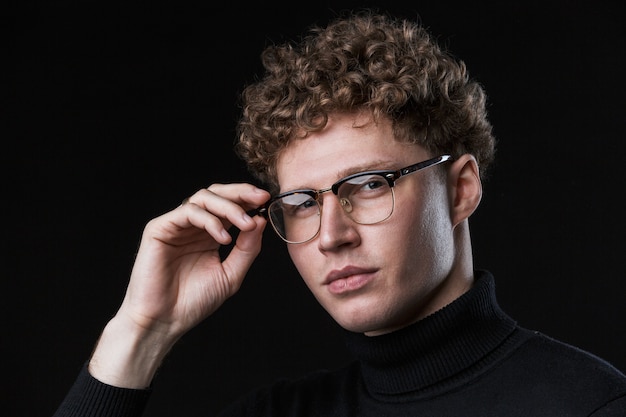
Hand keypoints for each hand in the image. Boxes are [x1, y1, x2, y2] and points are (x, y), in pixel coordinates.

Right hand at [89, 183, 269, 387]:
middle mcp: (192, 226)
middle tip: (260, 198)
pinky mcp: (159, 228)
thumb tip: (260, 221)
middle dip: (241, 193)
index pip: (228, 205)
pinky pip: (187, 212)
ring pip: (203, 198)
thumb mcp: (231, 274)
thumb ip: (247, 248)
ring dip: (229, 207)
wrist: (166, 321)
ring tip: (245, 224)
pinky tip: (224, 238)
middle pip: (216, 194)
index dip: (247, 199)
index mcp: (209, 234)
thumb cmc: (194, 301)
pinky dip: (209, 221)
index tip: (267, 200)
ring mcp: (175, 225)